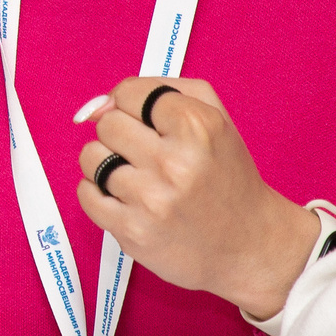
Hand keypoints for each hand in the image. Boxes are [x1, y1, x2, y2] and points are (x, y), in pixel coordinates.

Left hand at [73, 77, 319, 320]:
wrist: (249, 246)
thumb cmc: (226, 178)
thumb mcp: (214, 117)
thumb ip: (160, 90)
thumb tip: (97, 105)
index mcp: (198, 126)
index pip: (128, 92)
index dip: (134, 105)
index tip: (148, 123)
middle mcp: (175, 162)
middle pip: (107, 123)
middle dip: (122, 135)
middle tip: (147, 154)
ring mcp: (152, 199)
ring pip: (91, 157)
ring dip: (108, 165)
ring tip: (138, 178)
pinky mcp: (133, 232)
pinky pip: (86, 194)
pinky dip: (99, 194)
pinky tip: (127, 200)